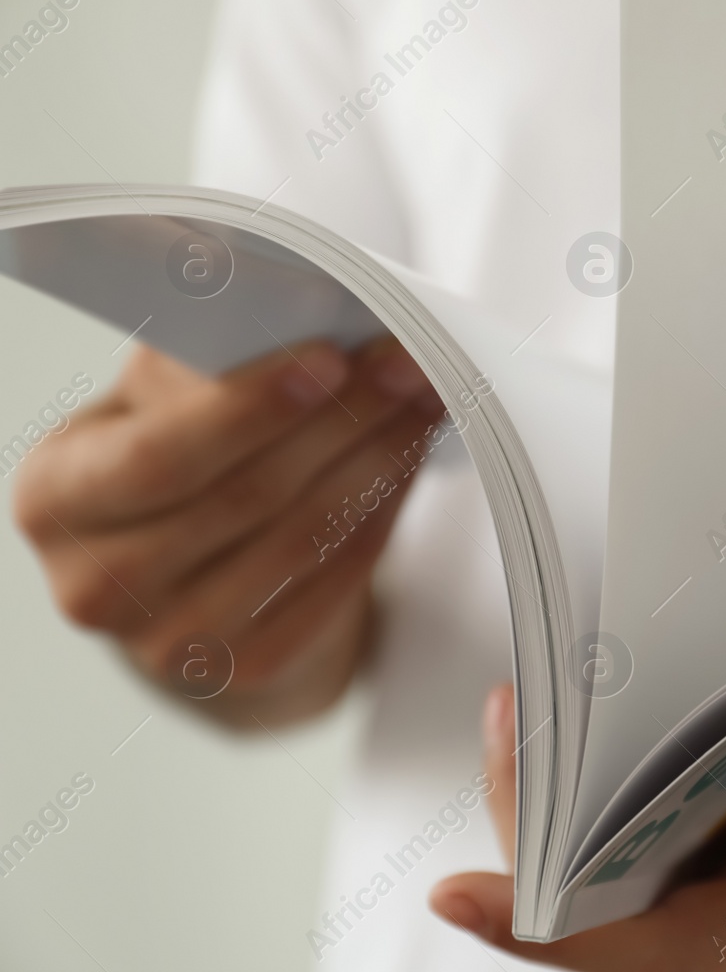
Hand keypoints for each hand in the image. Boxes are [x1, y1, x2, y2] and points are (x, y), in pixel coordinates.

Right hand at [12, 338, 444, 724]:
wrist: (200, 582)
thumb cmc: (184, 464)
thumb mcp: (163, 404)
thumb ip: (206, 358)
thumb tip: (298, 302)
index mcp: (57, 496)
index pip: (159, 454)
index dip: (251, 407)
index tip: (332, 356)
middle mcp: (96, 583)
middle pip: (245, 495)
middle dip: (341, 420)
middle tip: (408, 365)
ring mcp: (168, 643)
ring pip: (299, 539)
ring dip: (376, 461)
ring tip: (423, 403)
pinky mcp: (244, 669)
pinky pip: (332, 583)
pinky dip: (379, 517)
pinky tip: (406, 464)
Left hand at [431, 680, 725, 971]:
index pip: (665, 953)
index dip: (557, 930)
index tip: (463, 895)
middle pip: (608, 925)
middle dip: (538, 832)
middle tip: (509, 712)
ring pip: (612, 898)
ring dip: (556, 817)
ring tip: (526, 707)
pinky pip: (639, 869)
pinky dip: (597, 811)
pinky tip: (584, 734)